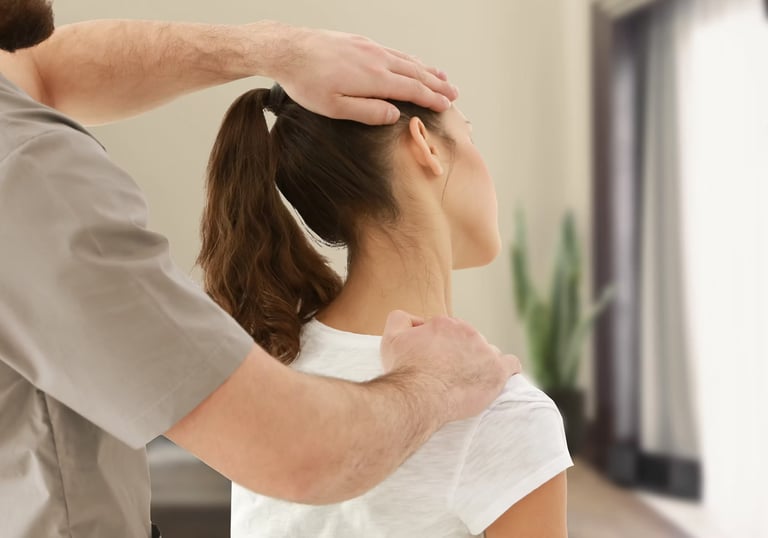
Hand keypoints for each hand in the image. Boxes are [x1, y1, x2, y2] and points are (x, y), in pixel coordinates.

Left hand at [269, 24, 458, 124]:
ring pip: (407, 60)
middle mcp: (377, 59)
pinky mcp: (361, 42)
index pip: (412, 90)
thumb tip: (395, 115)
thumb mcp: (334, 107)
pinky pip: (394, 52)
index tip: (446, 106)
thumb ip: (368, 112)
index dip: (432, 99)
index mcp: (374, 78)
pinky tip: (413, 63)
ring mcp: (370, 48)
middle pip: (416, 73)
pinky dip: (410, 60)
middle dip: (437, 85)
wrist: (287, 49)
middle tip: (454, 94)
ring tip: (443, 78)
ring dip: (428, 71)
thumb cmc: (306, 83)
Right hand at [380, 310, 521, 423]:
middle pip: (468, 341)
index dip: (440, 346)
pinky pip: (511, 364)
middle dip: (459, 354)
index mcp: (446, 323)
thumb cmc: (404, 370)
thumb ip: (401, 319)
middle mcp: (468, 332)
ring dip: (480, 363)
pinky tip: (499, 376)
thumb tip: (415, 319)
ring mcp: (484, 351)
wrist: (418, 396)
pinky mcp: (496, 372)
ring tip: (468, 380)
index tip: (433, 362)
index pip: (449, 330)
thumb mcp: (392, 338)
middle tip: (447, 374)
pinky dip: (506, 369)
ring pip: (487, 353)